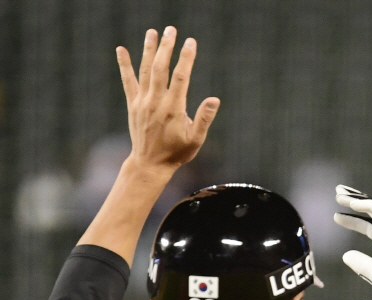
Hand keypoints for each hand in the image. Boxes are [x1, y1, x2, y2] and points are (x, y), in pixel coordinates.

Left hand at [116, 27, 219, 174]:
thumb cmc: (176, 153)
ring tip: (152, 32)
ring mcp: (142, 102)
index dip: (186, 58)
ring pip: (145, 71)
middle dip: (166, 47)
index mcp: (173, 109)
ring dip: (149, 50)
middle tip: (171, 29)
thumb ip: (204, 119)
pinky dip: (124, 65)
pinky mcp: (133, 104)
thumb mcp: (195, 140)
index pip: (181, 77)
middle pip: (161, 68)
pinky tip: (121, 49)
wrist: (150, 164)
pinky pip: (128, 81)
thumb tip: (215, 100)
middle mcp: (156, 102)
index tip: (191, 42)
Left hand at [334, 186, 371, 299]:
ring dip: (356, 199)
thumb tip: (345, 255)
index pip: (370, 228)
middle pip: (371, 213)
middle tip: (338, 195)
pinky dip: (366, 205)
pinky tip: (351, 203)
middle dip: (354, 202)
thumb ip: (362, 264)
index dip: (353, 222)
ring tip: (339, 194)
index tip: (337, 217)